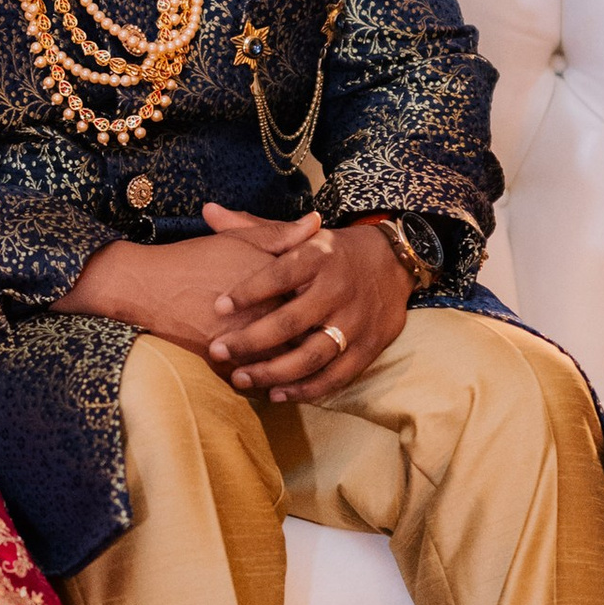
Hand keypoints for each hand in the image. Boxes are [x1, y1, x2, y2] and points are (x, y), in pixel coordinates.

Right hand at [62, 220, 333, 360]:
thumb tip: (316, 222)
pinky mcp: (228, 362)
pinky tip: (276, 383)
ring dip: (299, 369)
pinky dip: (270, 382)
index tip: (337, 305)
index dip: (331, 305)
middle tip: (331, 340)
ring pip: (287, 363)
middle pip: (310, 335)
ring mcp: (249, 341)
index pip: (320, 299)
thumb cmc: (197, 258)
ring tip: (305, 368)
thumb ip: (282, 234)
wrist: (150, 285)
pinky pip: (259, 376)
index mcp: (279, 283)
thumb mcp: (242, 239)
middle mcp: (269, 314)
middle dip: (323, 341)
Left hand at [202, 204, 408, 400]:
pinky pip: (336, 376)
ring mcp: (356, 321)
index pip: (279, 275)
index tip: (217, 306)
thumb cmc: (333, 251)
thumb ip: (255, 229)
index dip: (248, 291)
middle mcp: (338, 289)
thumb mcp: (301, 235)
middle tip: (217, 350)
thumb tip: (208, 211)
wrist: (395, 261)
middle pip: (291, 321)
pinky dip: (306, 389)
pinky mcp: (371, 346)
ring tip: (240, 377)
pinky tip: (276, 393)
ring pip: (311, 355)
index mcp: (319, 256)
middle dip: (250, 340)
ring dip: (273, 372)